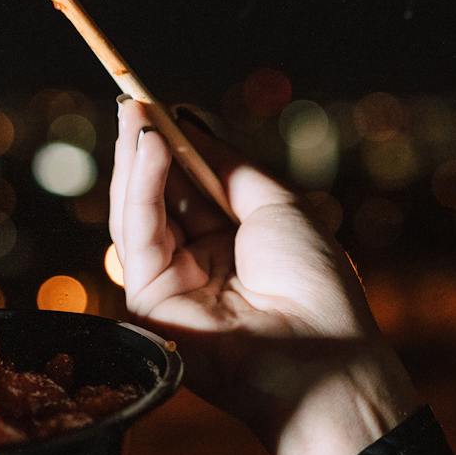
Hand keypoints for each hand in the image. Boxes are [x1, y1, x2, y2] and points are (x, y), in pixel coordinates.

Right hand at [110, 100, 420, 454]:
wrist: (322, 356)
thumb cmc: (315, 286)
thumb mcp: (277, 206)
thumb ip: (228, 167)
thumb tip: (189, 122)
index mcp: (231, 248)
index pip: (188, 189)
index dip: (173, 148)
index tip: (158, 105)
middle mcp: (196, 266)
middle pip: (156, 198)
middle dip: (145, 147)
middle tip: (133, 98)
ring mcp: (170, 286)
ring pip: (137, 213)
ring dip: (136, 159)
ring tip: (137, 111)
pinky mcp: (148, 302)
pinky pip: (139, 234)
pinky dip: (142, 187)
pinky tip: (152, 149)